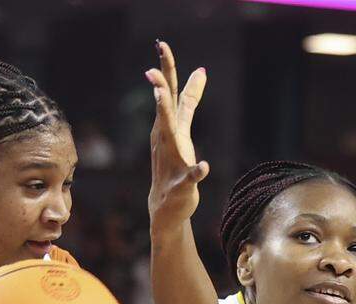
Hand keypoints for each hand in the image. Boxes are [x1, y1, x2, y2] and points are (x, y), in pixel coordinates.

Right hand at [146, 40, 208, 233]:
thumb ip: (190, 100)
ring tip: (161, 98)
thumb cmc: (175, 164)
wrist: (166, 205)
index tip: (162, 45)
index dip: (166, 68)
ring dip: (165, 117)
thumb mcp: (183, 127)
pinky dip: (197, 171)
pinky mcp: (183, 182)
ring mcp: (173, 159)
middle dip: (159, 86)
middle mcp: (167, 138)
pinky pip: (190, 175)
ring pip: (169, 135)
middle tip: (152, 68)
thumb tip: (201, 70)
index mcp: (169, 125)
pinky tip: (203, 167)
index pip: (168, 92)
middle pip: (164, 107)